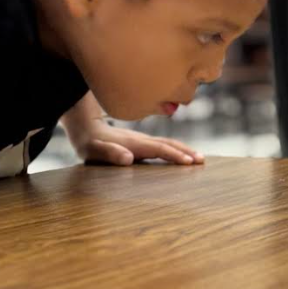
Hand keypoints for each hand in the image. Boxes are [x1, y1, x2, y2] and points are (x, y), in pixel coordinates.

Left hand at [68, 119, 204, 166]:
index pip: (158, 149)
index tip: (188, 162)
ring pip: (168, 143)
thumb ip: (110, 153)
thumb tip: (128, 158)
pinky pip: (163, 145)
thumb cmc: (88, 142)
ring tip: (199, 158)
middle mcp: (141, 140)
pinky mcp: (142, 142)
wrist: (85, 126)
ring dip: (184, 150)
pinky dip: (176, 149)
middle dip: (186, 152)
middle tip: (202, 161)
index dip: (173, 155)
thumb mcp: (93, 150)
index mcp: (133, 144)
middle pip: (168, 144)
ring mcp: (143, 140)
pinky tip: (182, 155)